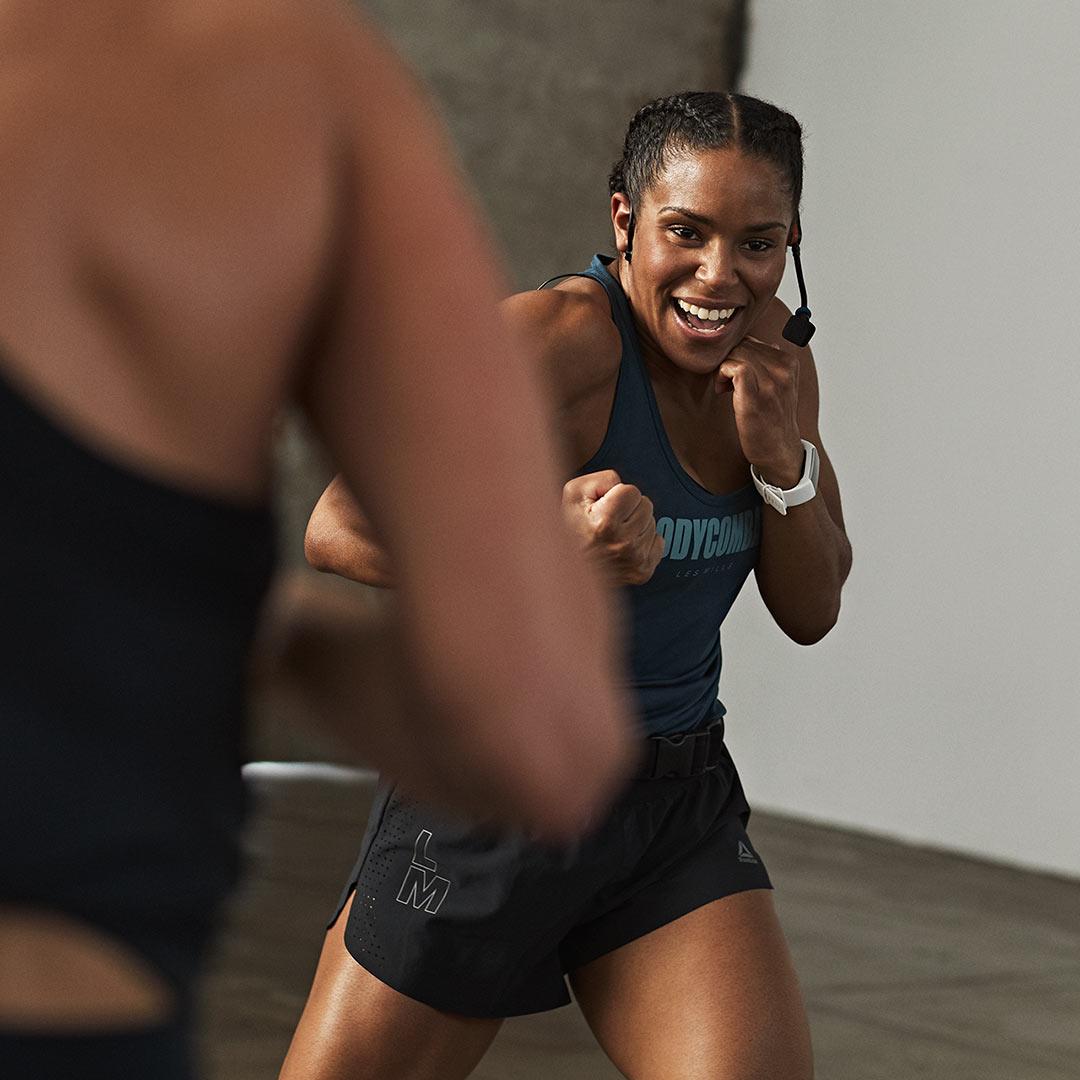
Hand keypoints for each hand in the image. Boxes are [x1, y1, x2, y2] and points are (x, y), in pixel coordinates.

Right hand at [562, 470, 663, 585]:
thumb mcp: (573, 495)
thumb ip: (601, 480)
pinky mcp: (643, 571)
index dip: (617, 494)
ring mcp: (635, 559)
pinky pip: (658, 542)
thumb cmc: (571, 529)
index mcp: (605, 523)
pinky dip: (644, 541)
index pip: (632, 491)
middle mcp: (623, 543)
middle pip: (646, 505)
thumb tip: (621, 484)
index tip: (604, 507)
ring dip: (636, 525)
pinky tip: (625, 546)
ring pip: (652, 523)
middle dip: (630, 509)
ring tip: (615, 535)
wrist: (569, 570)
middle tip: (609, 521)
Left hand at [715, 336, 803, 486]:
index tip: (734, 375)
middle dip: (728, 361)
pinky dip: (722, 375)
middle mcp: (783, 369)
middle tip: (726, 383)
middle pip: (742, 346)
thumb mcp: (779, 386)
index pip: (753, 341)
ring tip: (725, 388)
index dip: (736, 355)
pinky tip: (723, 390)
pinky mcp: (755, 396)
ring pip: (736, 354)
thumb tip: (762, 344)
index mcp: (789, 362)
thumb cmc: (774, 420)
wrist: (778, 450)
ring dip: (723, 369)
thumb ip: (771, 364)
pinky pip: (733, 367)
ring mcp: (771, 382)